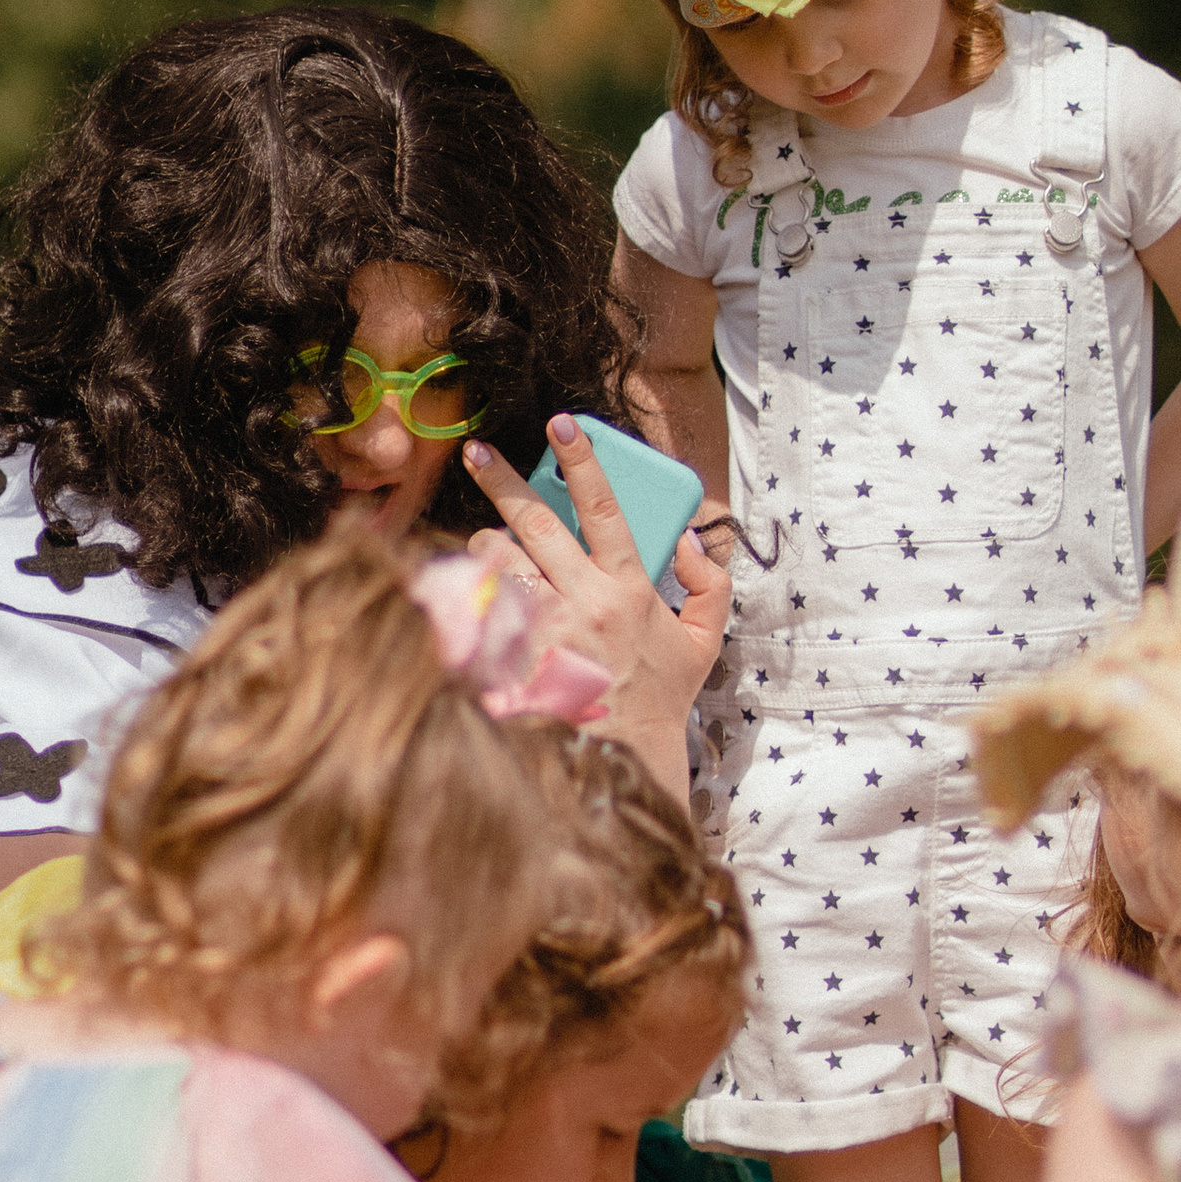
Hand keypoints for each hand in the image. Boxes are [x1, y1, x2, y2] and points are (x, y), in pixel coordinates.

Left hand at [461, 418, 731, 801]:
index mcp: (628, 587)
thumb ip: (712, 584)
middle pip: (533, 523)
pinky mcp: (514, 656)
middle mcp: (583, 600)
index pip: (603, 508)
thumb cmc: (661, 696)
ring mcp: (543, 629)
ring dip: (487, 544)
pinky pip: (482, 608)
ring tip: (488, 543)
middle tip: (475, 450)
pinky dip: (473, 592)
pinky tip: (468, 588)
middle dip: (501, 479)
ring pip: (498, 561)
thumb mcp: (705, 639)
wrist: (624, 757)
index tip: (562, 424)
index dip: (582, 461)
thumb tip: (691, 541)